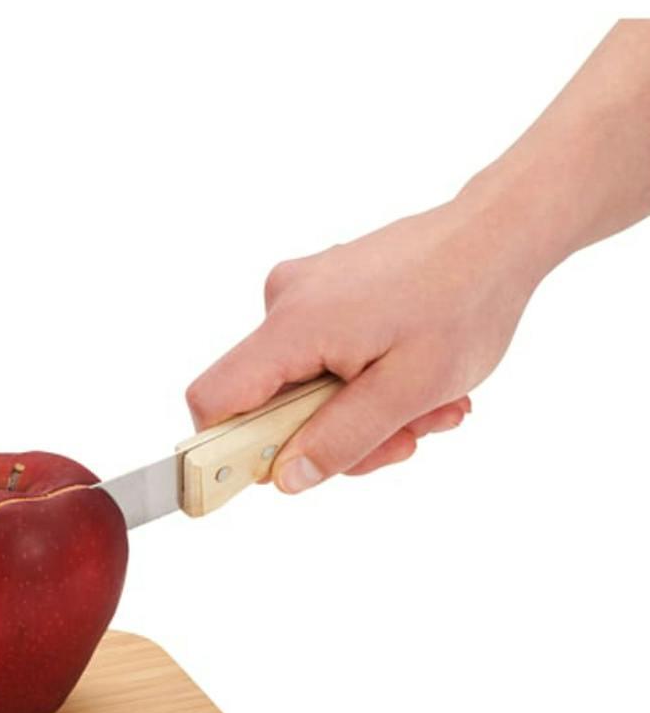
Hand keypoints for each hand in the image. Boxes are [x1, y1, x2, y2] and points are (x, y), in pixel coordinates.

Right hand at [185, 194, 546, 492]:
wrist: (499, 233)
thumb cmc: (465, 300)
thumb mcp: (409, 390)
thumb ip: (342, 440)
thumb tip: (285, 479)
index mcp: (294, 324)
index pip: (213, 398)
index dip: (227, 448)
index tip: (273, 474)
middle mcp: (284, 302)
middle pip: (269, 403)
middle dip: (333, 433)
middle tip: (403, 436)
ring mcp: (302, 294)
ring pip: (303, 387)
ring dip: (361, 411)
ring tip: (426, 404)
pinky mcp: (321, 293)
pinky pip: (321, 360)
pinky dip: (363, 381)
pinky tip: (412, 378)